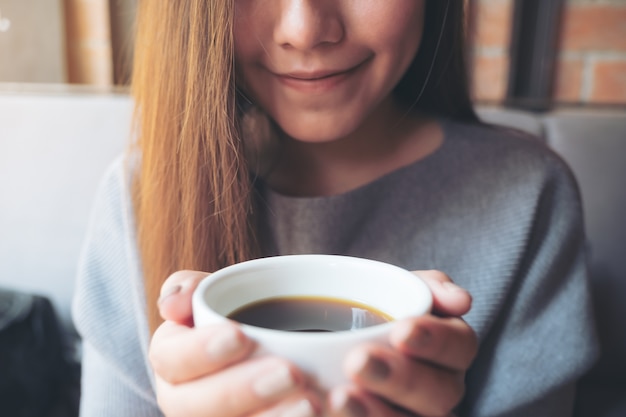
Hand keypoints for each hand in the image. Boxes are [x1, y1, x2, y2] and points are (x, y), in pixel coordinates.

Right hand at [149, 270, 323, 416]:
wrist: (274, 341)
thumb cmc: (241, 315)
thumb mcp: (218, 291)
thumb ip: (191, 288)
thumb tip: (173, 304)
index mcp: (172, 360)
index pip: (171, 359)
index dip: (200, 351)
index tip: (241, 336)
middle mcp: (184, 399)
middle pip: (195, 405)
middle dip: (242, 390)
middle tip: (291, 372)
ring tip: (311, 404)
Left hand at [329, 270, 476, 416]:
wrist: (326, 338)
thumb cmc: (370, 311)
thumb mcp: (393, 289)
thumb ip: (427, 286)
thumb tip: (461, 300)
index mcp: (451, 350)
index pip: (461, 346)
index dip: (436, 340)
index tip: (401, 330)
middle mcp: (441, 390)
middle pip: (439, 394)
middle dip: (399, 378)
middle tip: (358, 361)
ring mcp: (413, 415)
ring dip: (374, 413)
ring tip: (339, 396)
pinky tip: (325, 411)